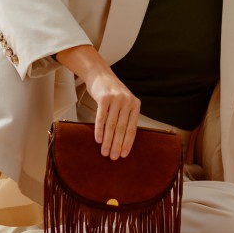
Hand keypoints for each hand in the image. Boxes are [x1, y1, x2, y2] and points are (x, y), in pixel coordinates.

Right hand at [54, 45, 140, 159]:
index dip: (128, 143)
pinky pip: (101, 118)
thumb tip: (122, 141)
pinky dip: (99, 130)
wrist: (100, 75)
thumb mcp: (124, 102)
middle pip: (122, 128)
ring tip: (104, 152)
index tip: (124, 155)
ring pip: (111, 125)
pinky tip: (98, 140)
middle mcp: (127, 102)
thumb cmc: (112, 92)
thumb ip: (126, 117)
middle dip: (117, 145)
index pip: (132, 128)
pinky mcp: (104, 98)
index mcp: (135, 105)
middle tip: (113, 157)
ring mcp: (116, 99)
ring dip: (108, 141)